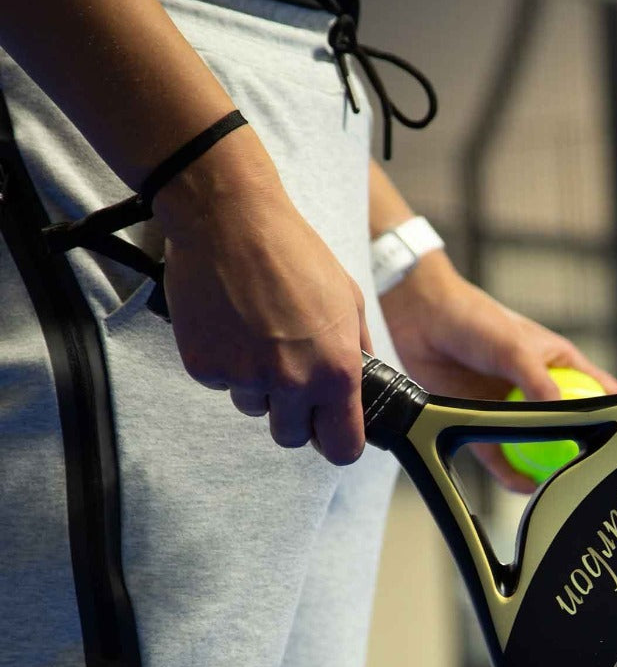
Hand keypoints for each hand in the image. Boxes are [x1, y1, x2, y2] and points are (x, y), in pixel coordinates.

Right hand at [156, 132, 371, 464]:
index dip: (337, 443)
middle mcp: (292, 383)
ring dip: (257, 385)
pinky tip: (230, 323)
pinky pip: (220, 383)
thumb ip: (357, 352)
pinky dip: (224, 362)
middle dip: (292, 416)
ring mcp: (245, 377)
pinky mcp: (204, 366)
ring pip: (254, 408)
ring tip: (257, 333)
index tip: (330, 433)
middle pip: (292, 437)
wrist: (228, 217)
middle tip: (288, 377)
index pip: (343, 448)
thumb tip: (361, 387)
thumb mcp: (349, 301)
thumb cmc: (293, 253)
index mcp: (335, 372)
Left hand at [378, 251, 616, 492]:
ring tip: (554, 485)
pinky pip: (501, 455)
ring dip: (543, 465)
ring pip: (535, 445)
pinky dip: (510, 472)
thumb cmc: (475, 318)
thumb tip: (560, 413)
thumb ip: (538, 381)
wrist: (422, 318)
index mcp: (558, 364)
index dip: (616, 413)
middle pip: (568, 427)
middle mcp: (538, 389)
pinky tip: (521, 485)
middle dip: (578, 450)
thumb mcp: (514, 347)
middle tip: (588, 473)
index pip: (599, 391)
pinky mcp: (482, 421)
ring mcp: (511, 407)